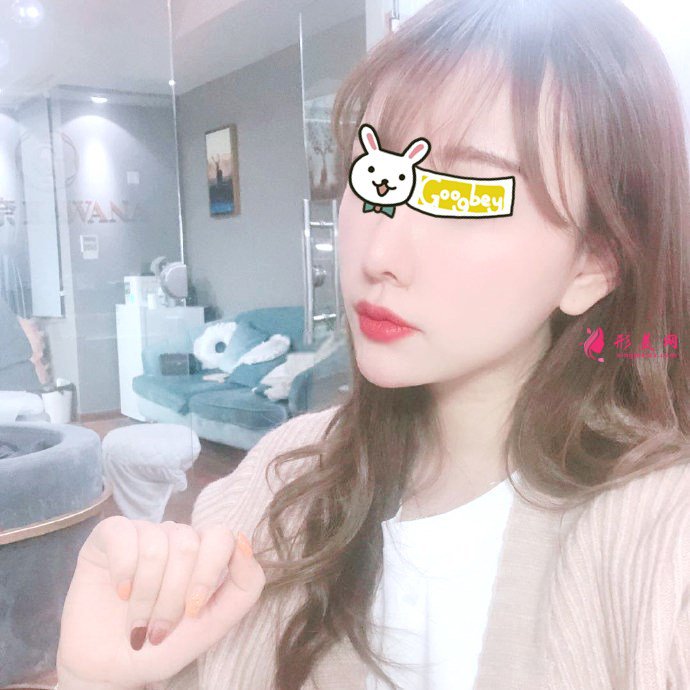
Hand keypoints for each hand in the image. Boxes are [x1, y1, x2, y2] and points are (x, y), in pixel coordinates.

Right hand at [56, 516, 265, 687]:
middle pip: (187, 546)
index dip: (207, 574)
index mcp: (205, 551)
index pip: (221, 536)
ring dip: (145, 595)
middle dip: (172, 597)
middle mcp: (176, 536)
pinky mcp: (109, 535)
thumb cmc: (164, 646)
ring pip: (155, 546)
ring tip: (137, 622)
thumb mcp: (213, 624)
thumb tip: (244, 541)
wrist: (112, 669)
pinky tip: (121, 593)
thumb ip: (245, 585)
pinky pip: (122, 535)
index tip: (192, 612)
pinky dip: (123, 571)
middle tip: (159, 628)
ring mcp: (144, 532)